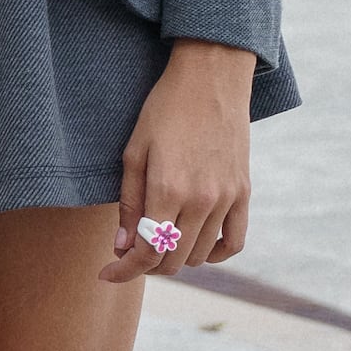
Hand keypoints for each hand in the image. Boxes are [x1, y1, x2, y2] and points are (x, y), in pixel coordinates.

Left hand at [109, 40, 255, 281]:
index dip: (123, 271)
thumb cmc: (165, 109)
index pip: (146, 252)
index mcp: (168, 189)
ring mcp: (226, 198)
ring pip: (200, 256)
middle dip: (146, 264)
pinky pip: (235, 242)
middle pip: (173, 260)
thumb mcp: (134, 151)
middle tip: (131, 250)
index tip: (107, 273)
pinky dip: (216, 253)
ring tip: (160, 240)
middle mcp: (201, 200)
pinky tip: (197, 245)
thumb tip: (123, 247)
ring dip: (176, 258)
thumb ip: (129, 203)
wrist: (212, 77)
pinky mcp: (243, 192)